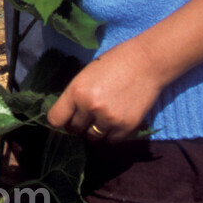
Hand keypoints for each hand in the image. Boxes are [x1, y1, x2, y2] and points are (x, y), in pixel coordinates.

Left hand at [46, 37, 166, 143]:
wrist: (147, 61)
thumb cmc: (115, 62)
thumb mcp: (87, 74)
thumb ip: (76, 95)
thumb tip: (67, 115)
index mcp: (76, 91)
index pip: (55, 119)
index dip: (60, 121)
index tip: (65, 119)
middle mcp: (89, 107)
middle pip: (75, 129)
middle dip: (78, 124)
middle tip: (87, 115)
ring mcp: (108, 119)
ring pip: (93, 137)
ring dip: (95, 130)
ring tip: (103, 116)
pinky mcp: (126, 127)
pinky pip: (112, 140)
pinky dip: (112, 134)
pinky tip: (116, 120)